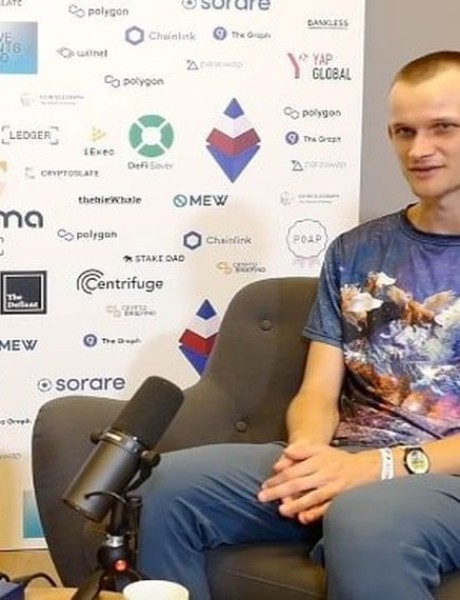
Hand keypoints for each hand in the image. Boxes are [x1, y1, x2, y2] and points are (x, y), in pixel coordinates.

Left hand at [258, 443, 379, 522]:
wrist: (367, 468)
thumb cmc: (338, 460)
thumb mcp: (321, 449)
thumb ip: (302, 450)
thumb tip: (284, 454)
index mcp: (317, 461)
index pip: (293, 470)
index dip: (277, 478)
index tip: (265, 485)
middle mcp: (324, 474)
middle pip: (298, 483)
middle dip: (279, 491)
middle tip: (262, 498)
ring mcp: (333, 488)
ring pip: (311, 497)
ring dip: (295, 504)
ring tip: (281, 510)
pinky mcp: (341, 499)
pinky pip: (327, 508)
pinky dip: (315, 513)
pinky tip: (304, 518)